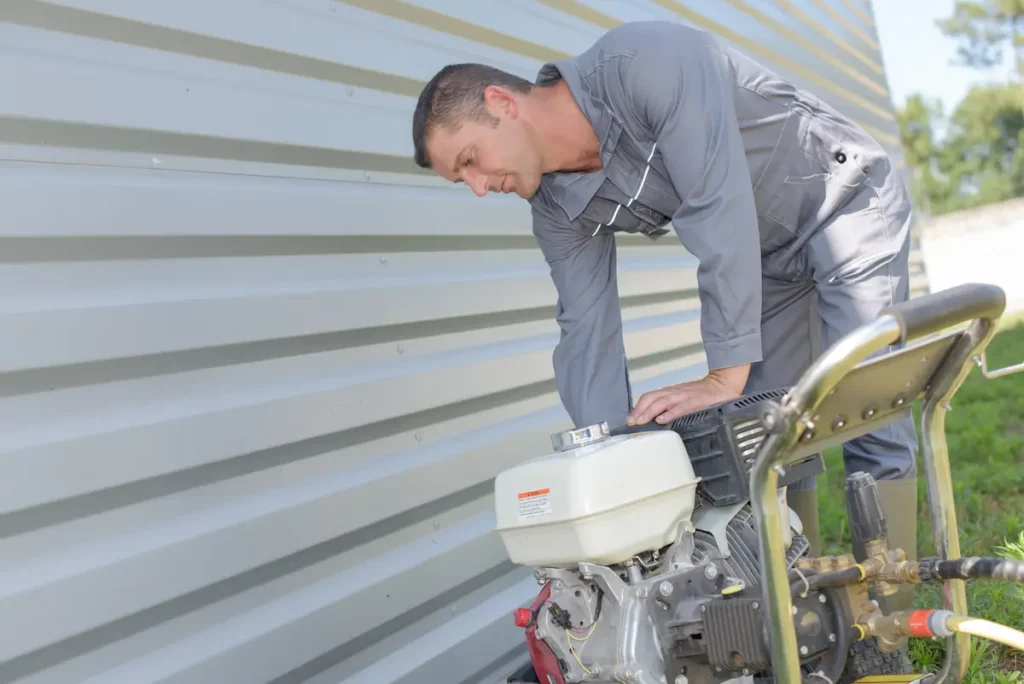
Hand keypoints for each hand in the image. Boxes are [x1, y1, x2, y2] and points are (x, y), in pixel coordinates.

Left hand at [627, 364, 749, 426]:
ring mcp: (685, 396)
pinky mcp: (697, 401)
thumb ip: (669, 407)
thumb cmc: (701, 395)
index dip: (637, 408)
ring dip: (649, 412)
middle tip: (631, 423)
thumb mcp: (682, 399)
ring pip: (662, 402)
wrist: (722, 384)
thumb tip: (653, 421)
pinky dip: (670, 413)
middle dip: (639, 411)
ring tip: (641, 422)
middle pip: (651, 399)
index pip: (649, 397)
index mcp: (670, 393)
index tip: (629, 420)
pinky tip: (662, 420)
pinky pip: (681, 407)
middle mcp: (675, 393)